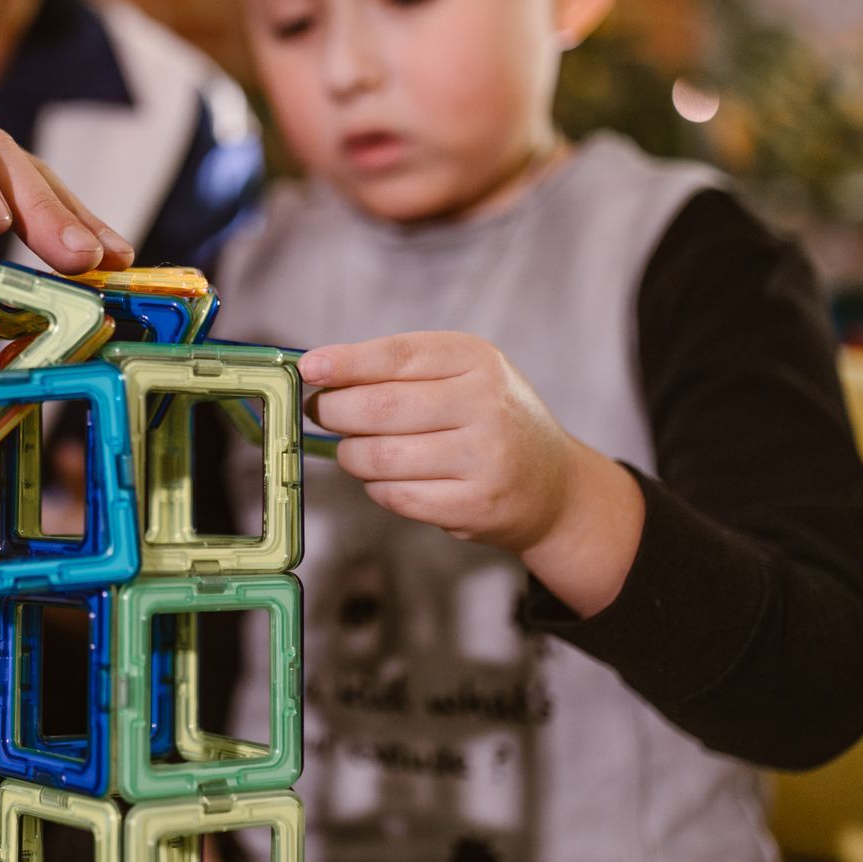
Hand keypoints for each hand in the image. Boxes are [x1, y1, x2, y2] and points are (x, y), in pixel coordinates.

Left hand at [299, 332, 643, 615]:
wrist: (554, 485)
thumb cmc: (491, 421)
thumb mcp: (463, 376)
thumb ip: (399, 370)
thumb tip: (321, 373)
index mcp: (478, 360)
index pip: (398, 355)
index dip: (345, 362)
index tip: (308, 368)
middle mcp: (486, 405)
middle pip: (379, 407)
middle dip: (335, 411)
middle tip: (321, 413)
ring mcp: (484, 458)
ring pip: (380, 457)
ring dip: (351, 455)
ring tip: (355, 450)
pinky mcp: (476, 506)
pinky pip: (397, 497)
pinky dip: (377, 488)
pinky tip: (385, 479)